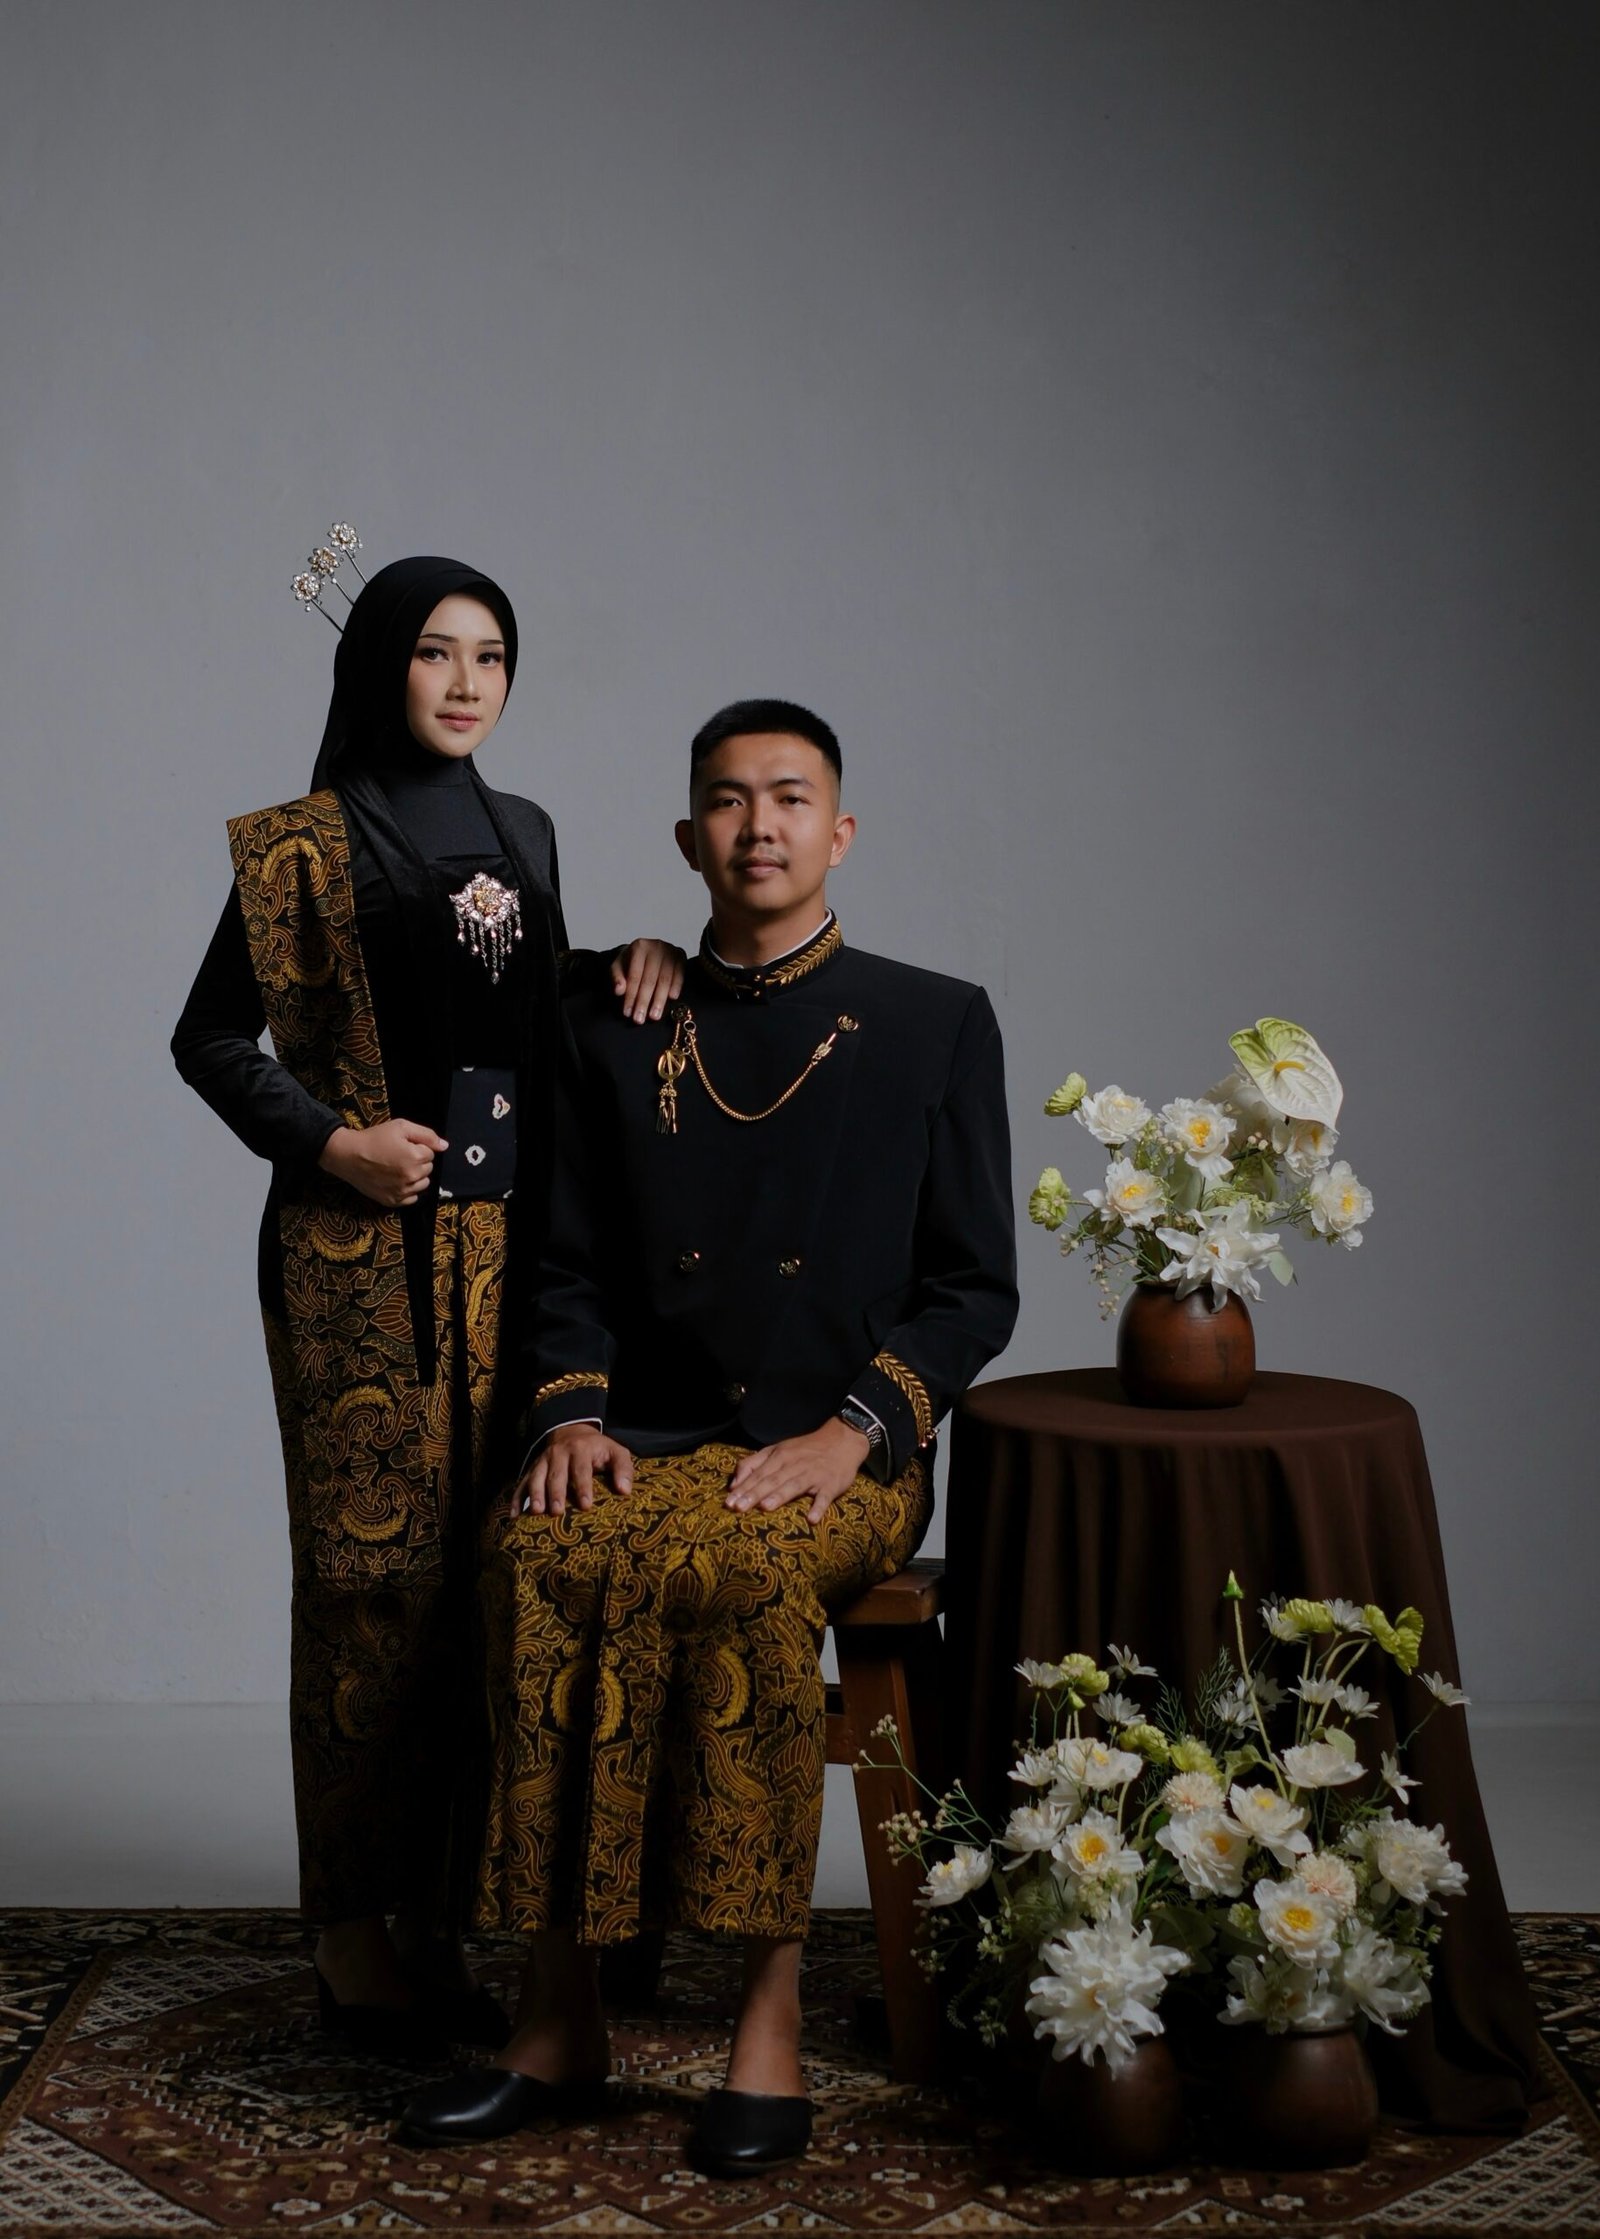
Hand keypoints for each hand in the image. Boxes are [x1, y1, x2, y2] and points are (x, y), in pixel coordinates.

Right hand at [318, 1119, 446, 1207]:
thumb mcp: (401, 1126)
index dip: (418, 1147)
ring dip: (415, 1177)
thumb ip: (427, 1135)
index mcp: (415, 1157)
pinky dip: (408, 1190)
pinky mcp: (393, 1201)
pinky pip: (411, 1198)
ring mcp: (402, 1191)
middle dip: (418, 1162)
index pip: (431, 1154)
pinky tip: (396, 1180)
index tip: (403, 1146)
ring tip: (397, 1168)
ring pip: (422, 1184)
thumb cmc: (374, 1138)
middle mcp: (411, 1177)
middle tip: (399, 1155)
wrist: (348, 1156)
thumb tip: (444, 1146)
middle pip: (428, 1169)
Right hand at [509, 1424, 634, 1516]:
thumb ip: (623, 1469)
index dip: (583, 1487)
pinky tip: (514, 1515)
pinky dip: (517, 1498)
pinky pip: (522, 1483)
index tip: (586, 1505)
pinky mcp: (533, 1468)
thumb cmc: (598, 1449)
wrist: (572, 1431)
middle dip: (555, 1492)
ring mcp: (543, 1461)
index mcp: (580, 1449)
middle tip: (556, 1511)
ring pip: (536, 1477)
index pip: (581, 1469)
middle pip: (556, 1474)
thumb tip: (624, 1490)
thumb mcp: (616, 1452)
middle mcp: (559, 1453)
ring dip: (535, 1494)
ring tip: (536, 1512)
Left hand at [612, 938, 686, 1022]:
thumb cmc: (632, 960)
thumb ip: (616, 977)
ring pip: (665, 979)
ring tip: (654, 1016)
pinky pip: (680, 974)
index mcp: (639, 947)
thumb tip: (619, 991)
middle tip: (639, 1019)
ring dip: (659, 1000)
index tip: (628, 1013)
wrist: (646, 949)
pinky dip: (676, 987)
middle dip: (644, 1001)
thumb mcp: (618, 966)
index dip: (631, 996)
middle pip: (650, 979)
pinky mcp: (681, 955)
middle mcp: (656, 946)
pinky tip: (672, 999)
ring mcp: (670, 950)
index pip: (635, 976)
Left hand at [725, 1420, 872, 1523]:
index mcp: (780, 1456)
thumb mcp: (777, 1450)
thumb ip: (754, 1463)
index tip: (728, 1502)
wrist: (842, 1440)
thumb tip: (734, 1483)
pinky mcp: (831, 1485)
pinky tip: (811, 1518)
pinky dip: (819, 1507)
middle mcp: (795, 1465)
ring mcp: (814, 1475)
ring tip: (765, 1507)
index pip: (758, 1474)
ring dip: (780, 1496)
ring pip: (794, 1486)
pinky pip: (824, 1497)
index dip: (743, 1488)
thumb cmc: (805, 1449)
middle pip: (772, 1480)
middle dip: (754, 1494)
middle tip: (738, 1508)